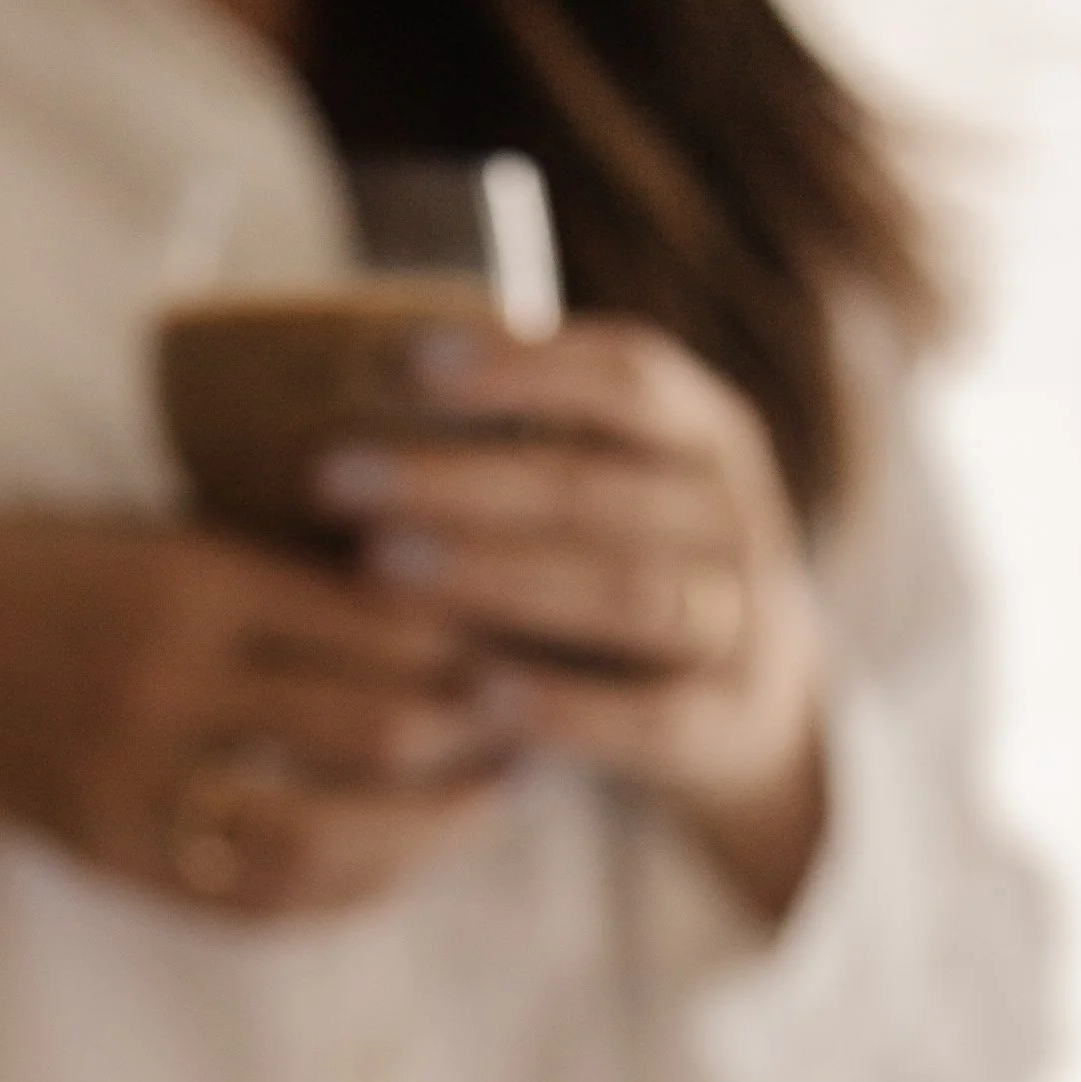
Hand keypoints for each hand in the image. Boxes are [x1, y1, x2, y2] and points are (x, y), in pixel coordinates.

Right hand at [0, 507, 518, 922]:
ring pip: (331, 834)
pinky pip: (260, 897)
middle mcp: (166, 686)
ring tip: (488, 803)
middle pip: (373, 731)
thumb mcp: (140, 528)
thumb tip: (427, 582)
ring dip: (431, 828)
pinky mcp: (116, 856)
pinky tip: (402, 863)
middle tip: (535, 723)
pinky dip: (349, 887)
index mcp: (184, 580)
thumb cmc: (25, 576)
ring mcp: (138, 784)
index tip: (532, 635)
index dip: (470, 640)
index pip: (373, 621)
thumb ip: (265, 562)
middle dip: (473, 736)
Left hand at [310, 320, 831, 923]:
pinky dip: (565, 703)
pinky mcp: (733, 721)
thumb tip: (344, 387)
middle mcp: (737, 517)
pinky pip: (652, 715)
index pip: (626, 377)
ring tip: (376, 567)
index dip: (520, 363)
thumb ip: (519, 445)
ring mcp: (747, 621)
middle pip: (595, 487)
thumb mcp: (603, 493)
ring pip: (624, 591)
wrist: (749, 705)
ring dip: (496, 577)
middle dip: (455, 479)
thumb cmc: (621, 569)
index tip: (400, 360)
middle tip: (330, 477)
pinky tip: (474, 690)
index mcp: (707, 435)